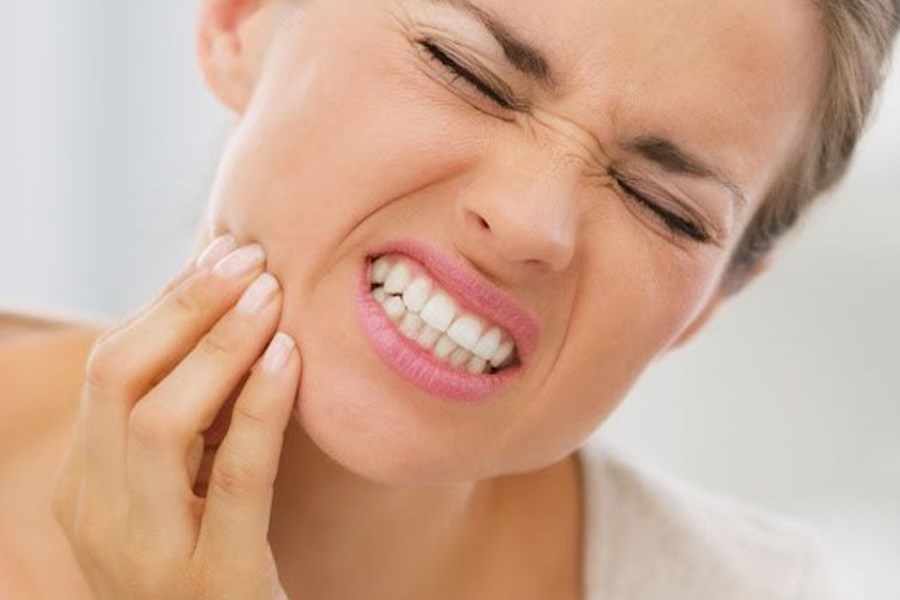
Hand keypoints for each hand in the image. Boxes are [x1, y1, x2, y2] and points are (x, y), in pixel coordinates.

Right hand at [51, 235, 299, 599]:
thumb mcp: (181, 488)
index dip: (166, 304)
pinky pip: (234, 478)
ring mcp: (147, 555)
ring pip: (161, 423)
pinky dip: (258, 409)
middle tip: (249, 257)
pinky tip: (288, 359)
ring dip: (219, 346)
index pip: (110, 371)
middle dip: (185, 307)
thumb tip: (226, 305)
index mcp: (84, 486)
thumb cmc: (215, 560)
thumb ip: (190, 416)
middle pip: (118, 380)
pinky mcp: (212, 582)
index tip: (222, 253)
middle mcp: (97, 517)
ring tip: (271, 295)